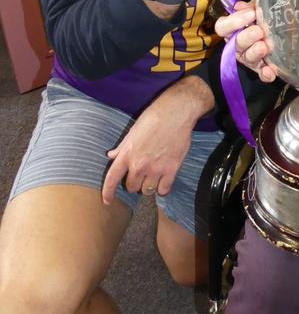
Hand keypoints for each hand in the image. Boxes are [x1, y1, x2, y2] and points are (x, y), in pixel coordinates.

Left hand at [102, 75, 214, 203]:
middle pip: (132, 187)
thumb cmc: (153, 118)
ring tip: (152, 179)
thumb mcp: (132, 132)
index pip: (112, 179)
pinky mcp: (171, 169)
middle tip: (140, 176)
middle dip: (134, 184)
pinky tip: (163, 183)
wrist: (176, 112)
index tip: (107, 201)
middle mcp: (139, 165)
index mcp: (127, 154)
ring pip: (147, 190)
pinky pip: (164, 190)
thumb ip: (122, 147)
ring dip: (148, 187)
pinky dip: (162, 189)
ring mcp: (155, 168)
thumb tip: (111, 156)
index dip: (107, 193)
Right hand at [215, 1, 277, 82]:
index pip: (222, 27)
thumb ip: (248, 7)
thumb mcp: (253, 10)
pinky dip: (265, 74)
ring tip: (265, 47)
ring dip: (256, 53)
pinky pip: (261, 73)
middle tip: (259, 31)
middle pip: (237, 43)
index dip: (234, 22)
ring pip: (248, 57)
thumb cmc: (259, 19)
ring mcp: (248, 58)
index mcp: (232, 30)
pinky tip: (270, 72)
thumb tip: (240, 6)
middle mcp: (237, 46)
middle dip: (247, 37)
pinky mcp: (259, 68)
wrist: (273, 32)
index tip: (251, 14)